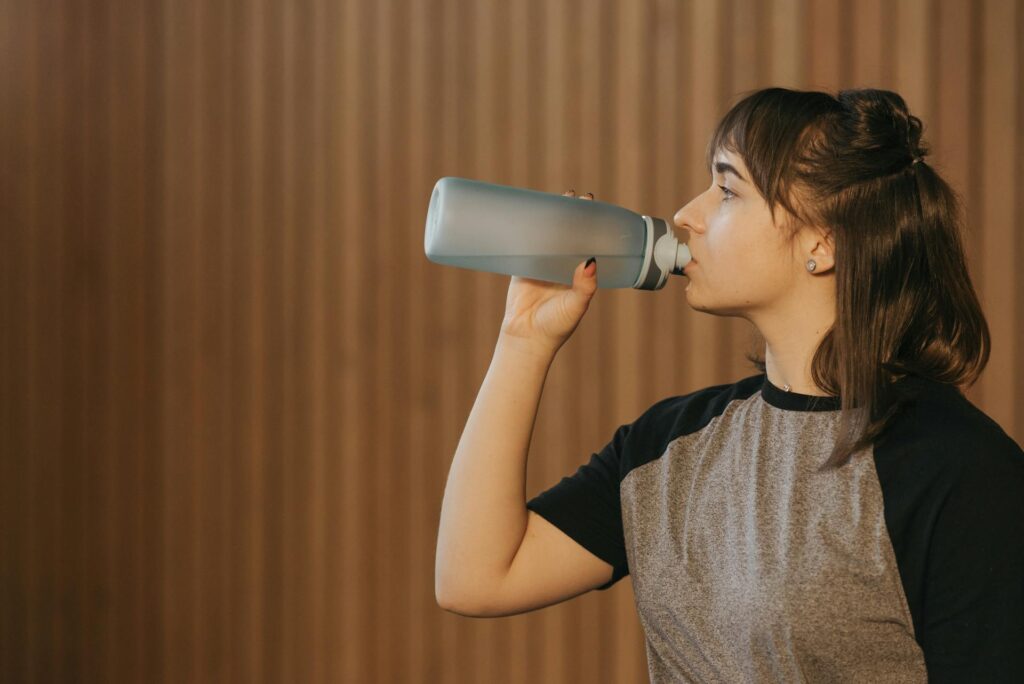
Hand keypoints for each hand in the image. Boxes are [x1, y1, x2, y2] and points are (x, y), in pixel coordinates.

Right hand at [498, 190, 598, 356]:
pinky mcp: (520, 267)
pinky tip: (524, 213)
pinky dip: (523, 230)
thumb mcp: (576, 305)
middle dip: (571, 214)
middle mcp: (561, 266)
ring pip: (545, 236)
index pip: (587, 241)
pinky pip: (522, 244)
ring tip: (553, 198)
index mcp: (578, 273)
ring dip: (548, 217)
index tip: (594, 206)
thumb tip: (591, 262)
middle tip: (575, 196)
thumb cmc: (556, 326)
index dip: (590, 223)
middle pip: (567, 233)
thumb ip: (584, 287)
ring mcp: (540, 265)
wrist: (527, 338)